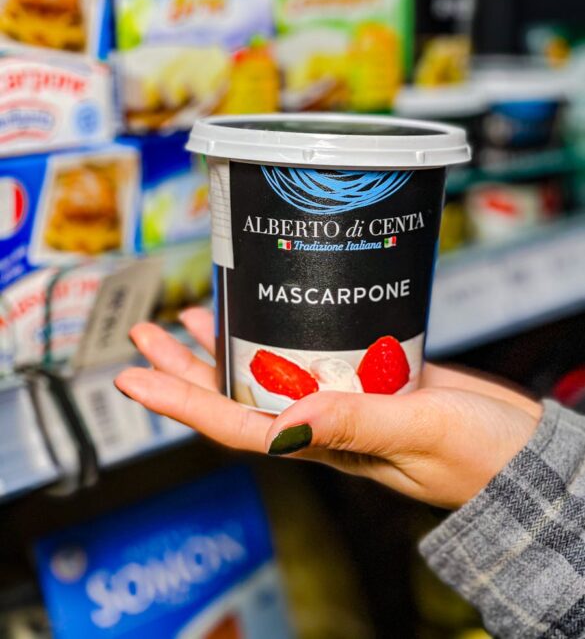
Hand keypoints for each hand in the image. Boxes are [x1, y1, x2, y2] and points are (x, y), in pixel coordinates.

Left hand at [115, 308, 541, 509]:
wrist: (523, 452)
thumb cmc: (484, 457)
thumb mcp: (421, 431)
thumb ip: (358, 422)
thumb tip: (285, 422)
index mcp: (328, 445)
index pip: (236, 426)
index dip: (181, 403)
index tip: (134, 380)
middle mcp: (325, 425)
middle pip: (236, 397)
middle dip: (183, 368)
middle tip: (143, 335)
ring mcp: (344, 399)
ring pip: (265, 374)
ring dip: (221, 349)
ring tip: (183, 321)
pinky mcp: (368, 376)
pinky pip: (305, 356)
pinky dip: (276, 335)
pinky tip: (260, 316)